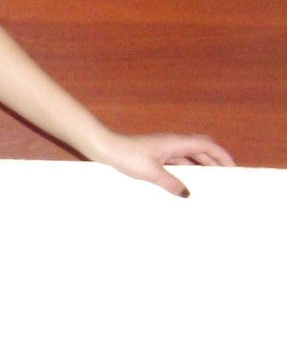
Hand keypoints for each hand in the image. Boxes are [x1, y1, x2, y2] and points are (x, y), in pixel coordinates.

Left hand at [95, 131, 235, 196]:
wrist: (104, 148)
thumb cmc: (127, 156)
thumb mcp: (152, 173)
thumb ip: (172, 184)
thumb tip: (188, 194)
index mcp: (176, 142)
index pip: (207, 145)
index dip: (222, 156)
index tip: (234, 170)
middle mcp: (172, 143)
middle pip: (201, 149)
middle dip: (214, 162)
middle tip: (225, 179)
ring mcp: (163, 148)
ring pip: (188, 156)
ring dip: (200, 168)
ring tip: (209, 185)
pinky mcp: (154, 155)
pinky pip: (176, 162)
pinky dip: (185, 171)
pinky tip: (184, 185)